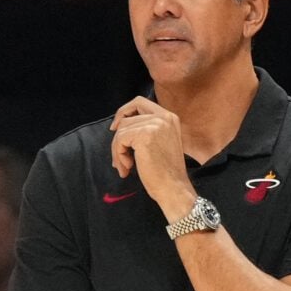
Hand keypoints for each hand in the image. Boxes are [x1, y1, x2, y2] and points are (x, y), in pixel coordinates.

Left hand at [110, 95, 193, 214]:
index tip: (115, 128)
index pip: (139, 102)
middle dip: (119, 140)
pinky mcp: (144, 135)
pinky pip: (120, 140)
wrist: (174, 189)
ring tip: (126, 167)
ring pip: (121, 130)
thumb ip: (146, 130)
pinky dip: (118, 155)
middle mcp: (164, 117)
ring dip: (118, 150)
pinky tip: (128, 168)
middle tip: (120, 159)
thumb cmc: (166, 173)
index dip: (124, 112)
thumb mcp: (161, 143)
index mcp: (169, 117)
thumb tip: (119, 126)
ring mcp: (154, 125)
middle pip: (127, 119)